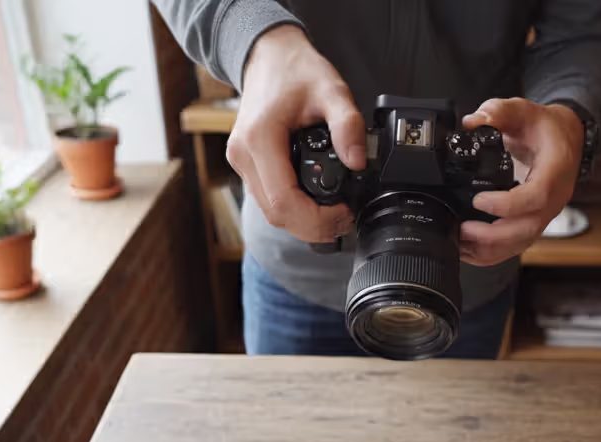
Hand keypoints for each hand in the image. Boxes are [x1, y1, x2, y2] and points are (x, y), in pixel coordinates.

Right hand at [228, 25, 365, 242]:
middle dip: (314, 226)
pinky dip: (295, 208)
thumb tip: (358, 162)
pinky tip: (318, 202)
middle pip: (276, 215)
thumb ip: (348, 124)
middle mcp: (243, 156)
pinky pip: (270, 200)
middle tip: (346, 219)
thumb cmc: (296, 71)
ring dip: (304, 221)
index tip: (344, 214)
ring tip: (336, 212)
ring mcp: (242, 164)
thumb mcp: (332, 89)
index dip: (316, 220)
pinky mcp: (247, 167)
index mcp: (259, 139)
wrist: (269, 57)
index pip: (284, 202)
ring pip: (272, 213)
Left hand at [458, 99, 582, 265]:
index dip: (508, 204)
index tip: (479, 200)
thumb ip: (498, 111)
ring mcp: (545, 214)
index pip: (536, 196)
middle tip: (463, 229)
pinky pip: (516, 245)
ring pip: (521, 243)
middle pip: (528, 229)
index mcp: (555, 170)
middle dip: (493, 236)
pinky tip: (469, 252)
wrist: (565, 138)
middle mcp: (554, 198)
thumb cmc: (545, 127)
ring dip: (489, 249)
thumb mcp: (523, 109)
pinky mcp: (534, 222)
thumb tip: (472, 122)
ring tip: (460, 243)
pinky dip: (492, 254)